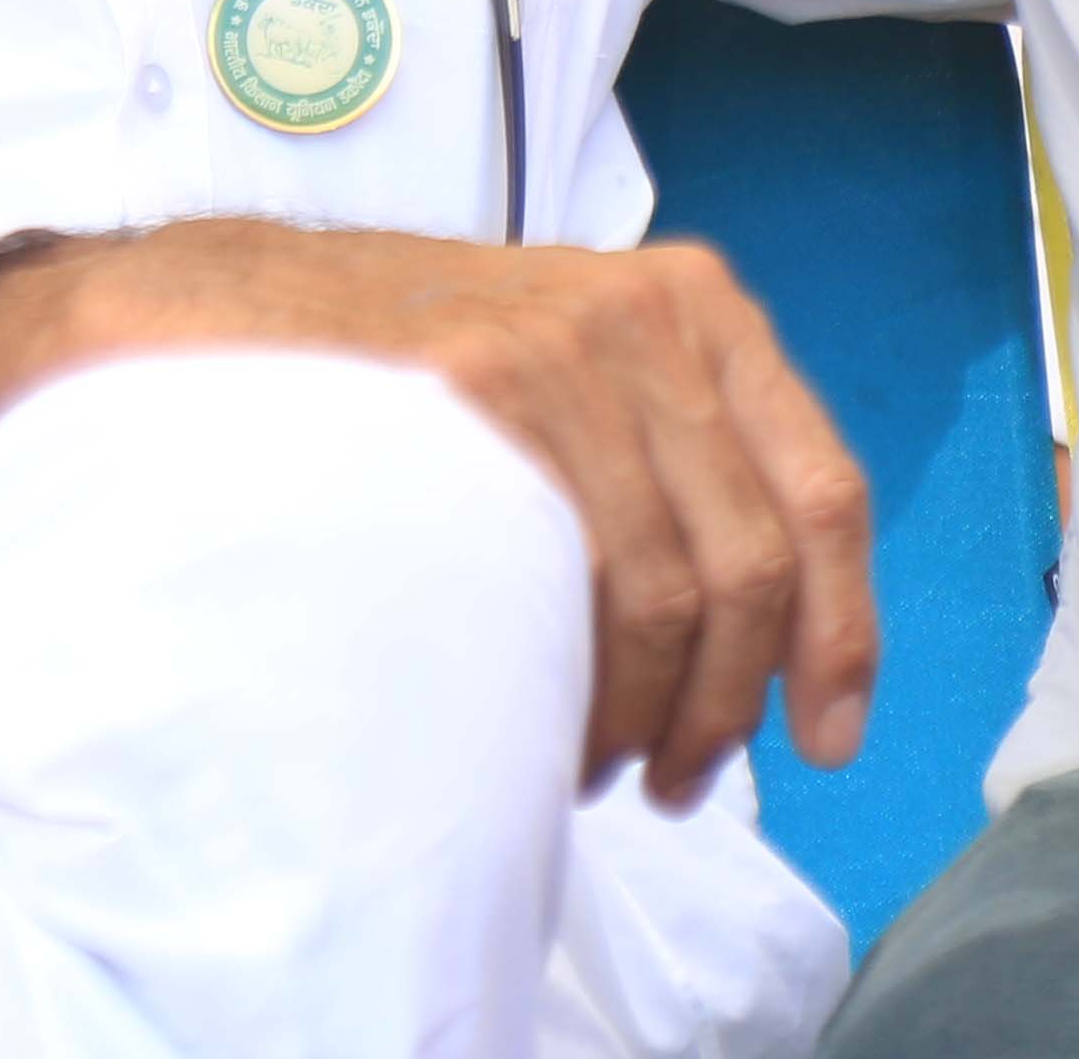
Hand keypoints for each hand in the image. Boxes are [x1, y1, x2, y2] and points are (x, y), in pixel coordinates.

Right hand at [0, 221, 875, 805]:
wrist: (235, 300)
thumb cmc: (415, 362)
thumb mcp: (581, 361)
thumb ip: (676, 451)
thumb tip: (768, 627)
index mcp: (703, 309)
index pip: (825, 490)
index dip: (842, 631)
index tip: (832, 734)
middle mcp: (658, 315)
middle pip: (761, 558)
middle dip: (737, 699)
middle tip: (688, 777)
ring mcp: (573, 345)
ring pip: (680, 584)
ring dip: (661, 710)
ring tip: (616, 766)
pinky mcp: (490, 383)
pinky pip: (590, 570)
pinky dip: (591, 679)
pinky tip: (562, 724)